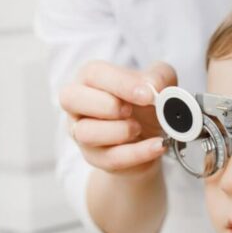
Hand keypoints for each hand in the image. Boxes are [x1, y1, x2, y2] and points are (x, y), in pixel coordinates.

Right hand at [58, 60, 176, 175]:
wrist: (151, 137)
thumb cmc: (146, 103)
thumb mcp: (160, 82)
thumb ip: (159, 76)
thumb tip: (152, 86)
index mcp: (90, 78)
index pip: (93, 73)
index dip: (120, 84)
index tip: (147, 94)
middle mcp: (78, 104)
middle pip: (71, 99)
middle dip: (107, 105)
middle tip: (131, 110)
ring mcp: (82, 133)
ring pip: (86, 133)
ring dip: (120, 131)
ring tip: (139, 128)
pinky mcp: (95, 158)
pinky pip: (111, 158)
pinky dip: (138, 153)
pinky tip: (158, 145)